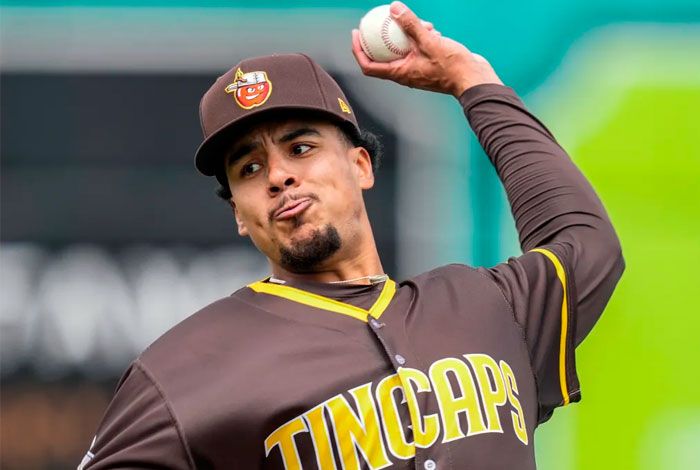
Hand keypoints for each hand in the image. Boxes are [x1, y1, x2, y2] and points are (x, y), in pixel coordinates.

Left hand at [351, 1, 502, 96]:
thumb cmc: (452, 67)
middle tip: (376, 22)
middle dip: (380, 39)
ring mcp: (417, 71)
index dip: (358, 51)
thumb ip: (411, 24)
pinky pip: (418, 50)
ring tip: (419, 22)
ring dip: (407, 34)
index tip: (356, 35)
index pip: (369, 66)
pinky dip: (421, 38)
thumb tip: (394, 8)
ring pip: (404, 50)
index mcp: (400, 73)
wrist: (473, 80)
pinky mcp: (428, 66)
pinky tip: (432, 28)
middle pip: (383, 57)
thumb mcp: (429, 40)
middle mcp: (406, 74)